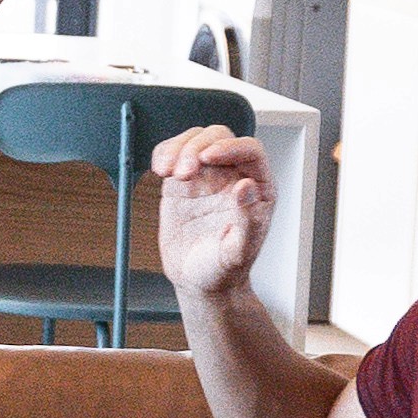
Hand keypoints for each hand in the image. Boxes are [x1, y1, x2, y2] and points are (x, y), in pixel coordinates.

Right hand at [154, 128, 274, 300]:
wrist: (198, 281)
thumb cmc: (224, 269)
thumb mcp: (238, 253)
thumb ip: (248, 222)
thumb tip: (245, 187)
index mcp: (257, 189)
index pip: (250, 151)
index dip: (230, 147)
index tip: (208, 157)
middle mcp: (233, 176)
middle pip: (219, 137)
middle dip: (197, 147)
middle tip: (183, 172)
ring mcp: (206, 176)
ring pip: (194, 140)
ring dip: (178, 148)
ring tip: (166, 173)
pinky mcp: (181, 182)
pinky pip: (173, 153)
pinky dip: (163, 153)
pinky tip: (160, 170)